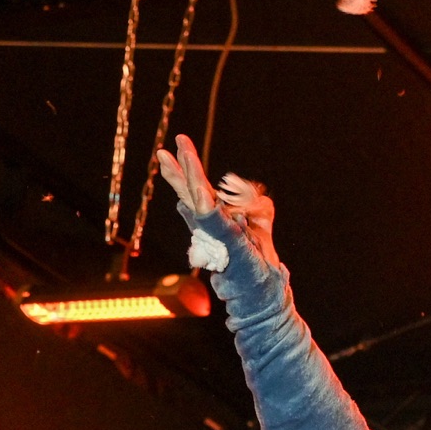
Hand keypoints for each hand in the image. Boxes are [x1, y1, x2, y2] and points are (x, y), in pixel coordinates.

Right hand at [156, 133, 279, 269]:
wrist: (261, 288)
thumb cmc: (257, 258)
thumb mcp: (262, 224)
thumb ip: (258, 206)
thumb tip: (254, 194)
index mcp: (215, 214)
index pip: (197, 186)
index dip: (188, 164)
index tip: (180, 141)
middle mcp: (211, 223)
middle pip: (192, 190)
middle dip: (182, 167)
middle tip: (168, 146)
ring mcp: (218, 234)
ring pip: (200, 202)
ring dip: (191, 179)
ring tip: (181, 156)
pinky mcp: (230, 246)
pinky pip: (217, 224)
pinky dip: (207, 209)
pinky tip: (199, 194)